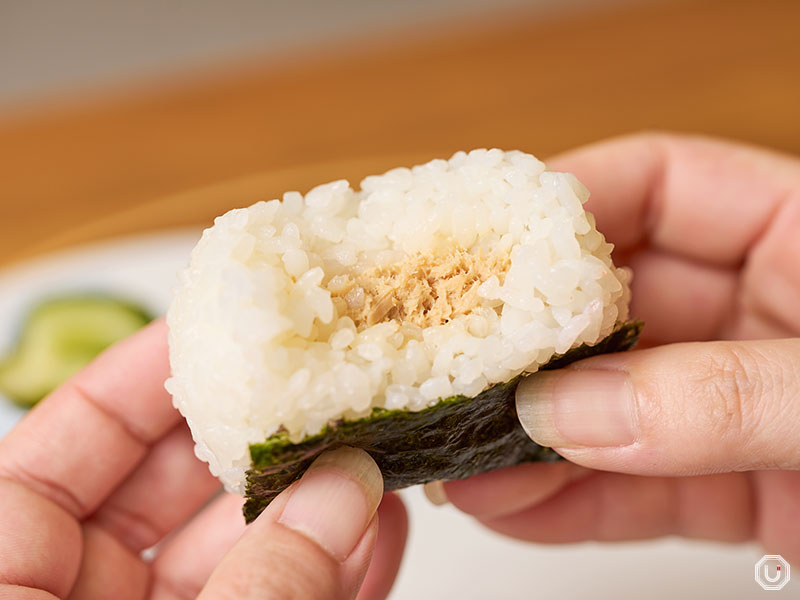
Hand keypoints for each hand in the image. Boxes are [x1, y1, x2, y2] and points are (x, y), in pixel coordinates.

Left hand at [0, 321, 406, 598]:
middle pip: (164, 493)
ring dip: (309, 509)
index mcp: (9, 583)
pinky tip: (377, 538)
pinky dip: (328, 578)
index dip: (133, 381)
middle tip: (317, 391)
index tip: (209, 332)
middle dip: (253, 441)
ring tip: (370, 453)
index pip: (60, 450)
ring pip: (234, 556)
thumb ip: (253, 588)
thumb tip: (343, 490)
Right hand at [434, 133, 799, 562]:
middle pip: (618, 306)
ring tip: (462, 455)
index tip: (487, 248)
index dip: (569, 207)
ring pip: (615, 405)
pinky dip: (575, 499)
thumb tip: (575, 410)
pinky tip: (513, 504)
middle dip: (532, 343)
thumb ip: (730, 394)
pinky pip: (642, 484)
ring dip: (536, 435)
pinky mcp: (746, 487)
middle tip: (453, 369)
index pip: (664, 187)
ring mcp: (746, 403)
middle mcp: (769, 312)